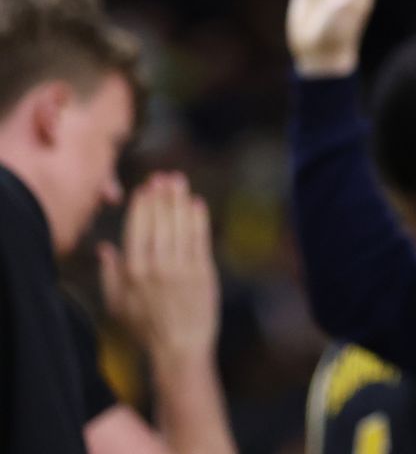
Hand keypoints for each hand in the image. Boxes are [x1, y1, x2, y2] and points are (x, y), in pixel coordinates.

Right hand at [99, 173, 218, 360]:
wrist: (179, 347)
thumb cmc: (145, 328)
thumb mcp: (117, 304)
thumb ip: (110, 273)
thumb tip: (103, 248)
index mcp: (132, 272)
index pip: (136, 229)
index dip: (142, 205)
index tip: (145, 187)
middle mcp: (156, 267)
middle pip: (159, 221)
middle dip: (162, 195)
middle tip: (165, 176)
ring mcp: (181, 268)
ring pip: (180, 225)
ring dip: (180, 200)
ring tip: (179, 181)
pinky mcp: (203, 272)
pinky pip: (200, 238)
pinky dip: (198, 219)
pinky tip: (197, 204)